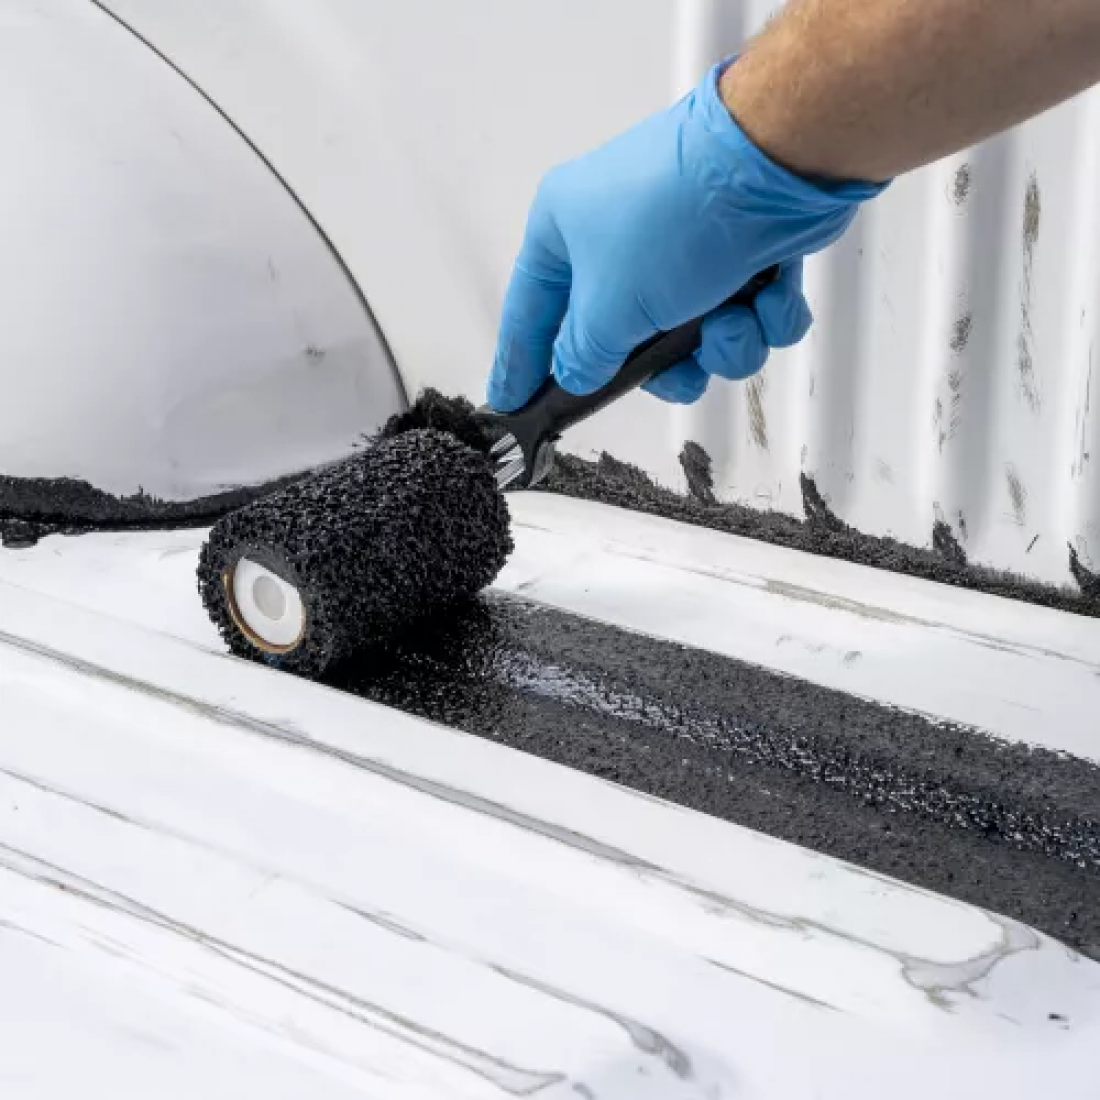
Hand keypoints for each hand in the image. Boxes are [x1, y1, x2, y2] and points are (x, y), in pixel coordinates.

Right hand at [488, 59, 882, 411]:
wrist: (776, 163)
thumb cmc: (675, 215)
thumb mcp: (609, 306)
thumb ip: (584, 355)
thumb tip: (575, 374)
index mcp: (566, 229)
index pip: (531, 310)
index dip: (521, 362)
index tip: (514, 401)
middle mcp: (620, 233)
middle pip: (625, 336)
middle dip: (666, 366)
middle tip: (678, 371)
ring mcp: (684, 240)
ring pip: (694, 336)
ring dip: (722, 346)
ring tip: (733, 322)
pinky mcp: (743, 247)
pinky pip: (745, 313)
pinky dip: (762, 317)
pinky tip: (767, 296)